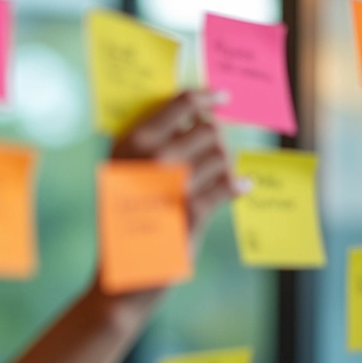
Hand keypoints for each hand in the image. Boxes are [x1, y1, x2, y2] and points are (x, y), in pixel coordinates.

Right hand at [111, 89, 245, 246]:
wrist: (122, 266)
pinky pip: (228, 187)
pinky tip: (241, 185)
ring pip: (222, 156)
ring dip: (224, 163)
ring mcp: (175, 185)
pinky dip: (237, 185)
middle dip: (216, 136)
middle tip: (213, 145)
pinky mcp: (192, 211)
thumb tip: (190, 111)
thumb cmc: (121, 211)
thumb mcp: (121, 169)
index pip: (182, 104)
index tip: (219, 97)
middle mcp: (154, 159)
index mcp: (134, 142)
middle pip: (209, 129)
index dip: (206, 97)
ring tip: (216, 171)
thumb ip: (149, 139)